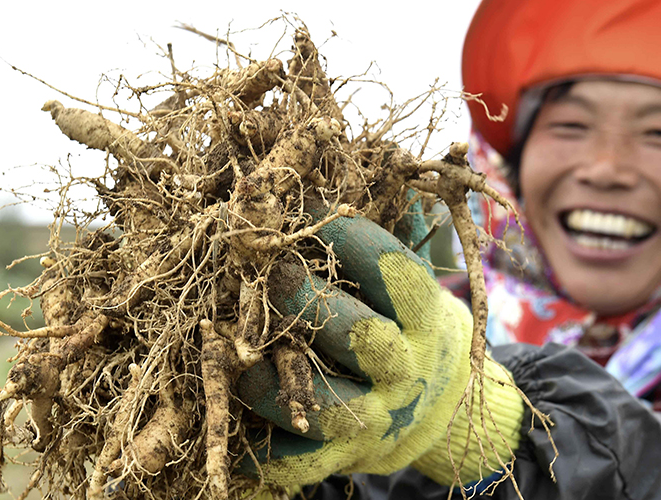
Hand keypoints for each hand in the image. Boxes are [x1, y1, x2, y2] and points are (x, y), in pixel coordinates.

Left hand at [236, 205, 522, 487]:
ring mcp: (374, 417)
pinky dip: (255, 450)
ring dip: (265, 371)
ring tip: (230, 342)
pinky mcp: (342, 456)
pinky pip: (294, 459)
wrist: (438, 412)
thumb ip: (406, 225)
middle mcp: (404, 368)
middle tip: (259, 267)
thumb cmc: (413, 326)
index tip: (306, 211)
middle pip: (355, 332)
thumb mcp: (421, 277)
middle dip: (298, 295)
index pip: (391, 271)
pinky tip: (222, 420)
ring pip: (319, 397)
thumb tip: (384, 162)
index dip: (345, 237)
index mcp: (425, 315)